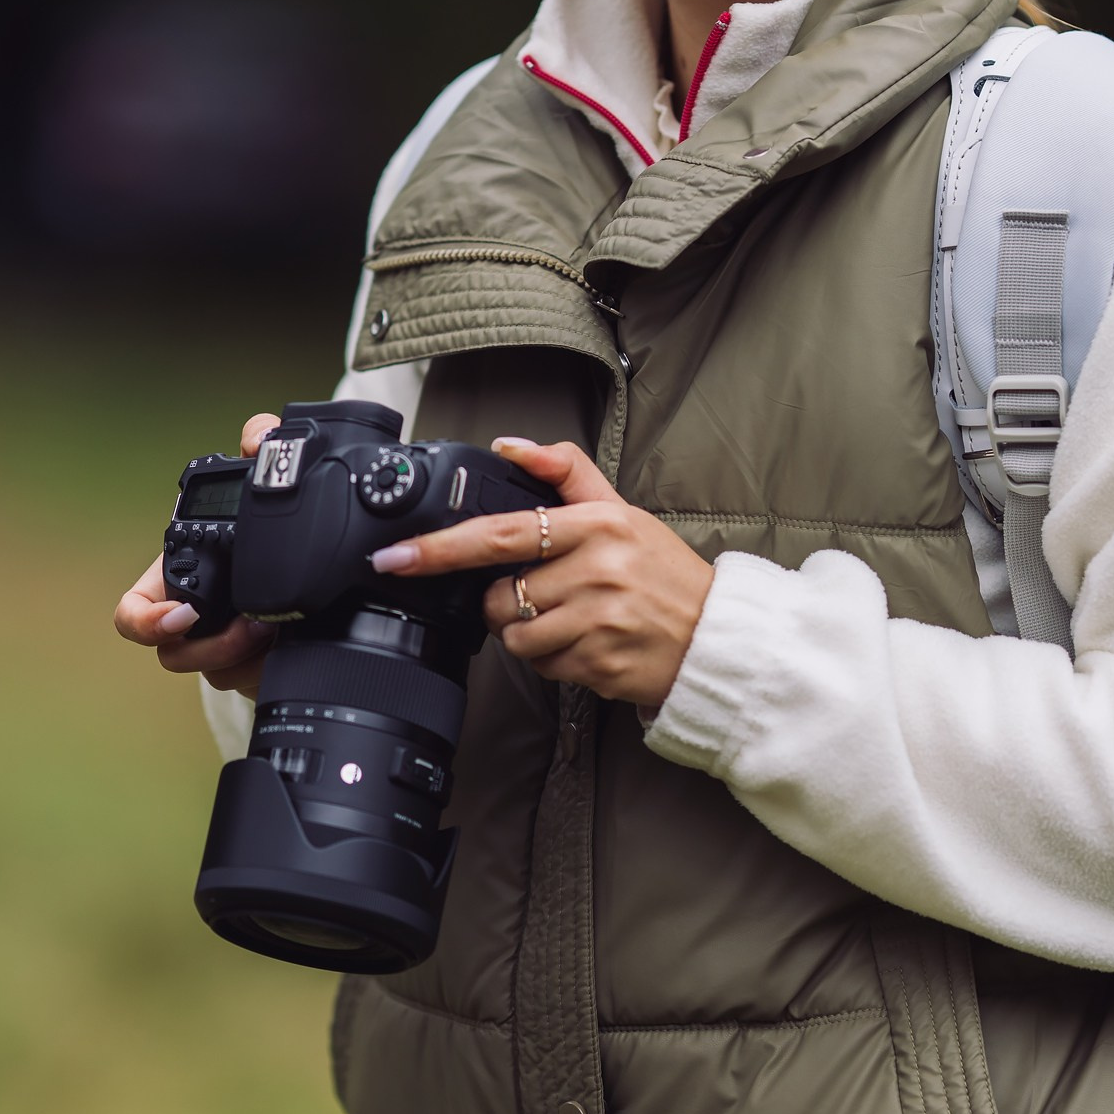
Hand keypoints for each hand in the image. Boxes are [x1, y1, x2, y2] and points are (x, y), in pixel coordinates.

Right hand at [112, 409, 280, 701]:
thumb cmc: (272, 524)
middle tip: (256, 627)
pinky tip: (290, 646)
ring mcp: (219, 648)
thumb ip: (261, 444)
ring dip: (243, 658)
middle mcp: (190, 618)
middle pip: (173, 653)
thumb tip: (257, 438)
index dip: (145, 621)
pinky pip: (247, 682)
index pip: (133, 612)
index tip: (183, 616)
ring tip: (277, 632)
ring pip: (212, 674)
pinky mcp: (251, 669)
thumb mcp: (265, 481)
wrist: (315, 573)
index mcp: (179, 576)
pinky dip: (267, 667)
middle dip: (212, 647)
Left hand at [368, 437, 713, 711]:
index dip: (440, 547)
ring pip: (515, 637)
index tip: (396, 555)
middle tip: (545, 596)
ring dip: (529, 635)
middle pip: (499, 597)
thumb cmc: (664, 575)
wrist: (717, 638)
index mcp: (598, 526)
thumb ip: (566, 473)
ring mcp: (598, 621)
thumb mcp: (623, 512)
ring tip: (573, 622)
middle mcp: (598, 571)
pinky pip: (542, 667)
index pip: (502, 533)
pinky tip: (586, 645)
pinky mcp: (599, 664)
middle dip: (503, 603)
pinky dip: (554, 660)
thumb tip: (509, 446)